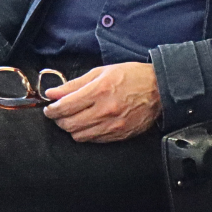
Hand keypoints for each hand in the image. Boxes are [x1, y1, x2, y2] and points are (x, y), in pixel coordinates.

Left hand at [42, 62, 162, 142]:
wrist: (160, 89)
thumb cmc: (132, 77)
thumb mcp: (102, 72)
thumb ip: (75, 84)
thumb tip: (53, 93)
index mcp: (99, 91)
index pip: (64, 107)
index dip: (52, 109)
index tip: (51, 107)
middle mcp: (104, 110)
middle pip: (68, 124)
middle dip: (59, 119)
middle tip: (60, 113)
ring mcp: (112, 125)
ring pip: (79, 135)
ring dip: (72, 128)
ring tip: (75, 119)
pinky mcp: (119, 135)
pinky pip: (94, 140)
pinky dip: (87, 133)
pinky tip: (90, 124)